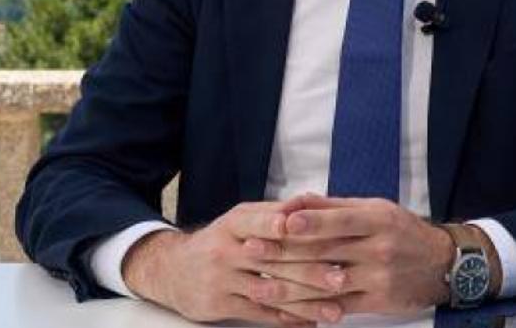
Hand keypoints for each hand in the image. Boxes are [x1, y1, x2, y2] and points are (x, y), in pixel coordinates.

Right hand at [122, 197, 344, 325]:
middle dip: (311, 271)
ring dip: (305, 302)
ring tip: (335, 309)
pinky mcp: (219, 305)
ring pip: (269, 292)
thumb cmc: (221, 241)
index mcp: (235, 223)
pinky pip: (259, 314)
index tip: (316, 230)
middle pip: (273, 261)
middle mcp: (226, 250)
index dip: (287, 227)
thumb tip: (312, 200)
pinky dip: (287, 320)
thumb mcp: (241, 220)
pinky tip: (311, 322)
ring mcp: (222, 280)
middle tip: (342, 278)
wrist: (173, 270)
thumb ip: (275, 212)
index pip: (262, 223)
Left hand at [242, 194, 456, 314]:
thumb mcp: (375, 208)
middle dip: (285, 253)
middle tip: (252, 253)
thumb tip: (295, 203)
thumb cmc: (403, 231)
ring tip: (260, 288)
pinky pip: (338, 307)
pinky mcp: (377, 302)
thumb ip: (333, 207)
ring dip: (290, 288)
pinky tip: (287, 310)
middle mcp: (379, 248)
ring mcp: (378, 278)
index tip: (278, 222)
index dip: (308, 223)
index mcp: (378, 219)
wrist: (442, 264)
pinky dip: (311, 310)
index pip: (339, 220)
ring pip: (327, 284)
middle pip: (326, 252)